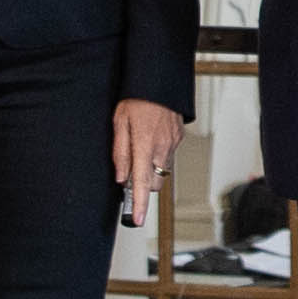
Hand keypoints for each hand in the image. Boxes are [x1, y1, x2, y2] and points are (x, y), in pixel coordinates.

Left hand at [112, 95, 184, 227]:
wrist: (160, 79)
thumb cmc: (136, 98)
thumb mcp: (119, 122)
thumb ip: (120, 152)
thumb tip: (120, 177)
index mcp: (144, 144)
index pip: (141, 182)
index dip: (138, 203)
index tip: (136, 219)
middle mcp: (162, 147)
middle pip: (154, 183)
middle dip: (143, 185)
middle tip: (129, 173)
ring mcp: (173, 143)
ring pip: (162, 171)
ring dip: (150, 170)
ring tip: (140, 149)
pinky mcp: (178, 138)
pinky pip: (168, 156)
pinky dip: (158, 156)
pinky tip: (150, 138)